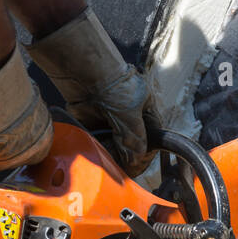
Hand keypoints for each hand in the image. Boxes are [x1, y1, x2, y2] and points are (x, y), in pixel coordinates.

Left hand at [26, 9, 153, 175]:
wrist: (84, 70)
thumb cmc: (114, 84)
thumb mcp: (130, 115)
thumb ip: (134, 140)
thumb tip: (135, 163)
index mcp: (146, 110)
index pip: (152, 139)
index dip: (146, 154)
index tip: (137, 166)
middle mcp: (131, 116)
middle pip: (133, 144)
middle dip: (127, 156)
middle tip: (121, 168)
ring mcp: (112, 119)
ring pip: (116, 144)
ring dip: (112, 153)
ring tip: (108, 159)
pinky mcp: (95, 121)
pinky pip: (99, 140)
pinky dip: (99, 148)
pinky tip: (98, 152)